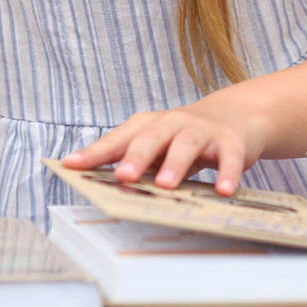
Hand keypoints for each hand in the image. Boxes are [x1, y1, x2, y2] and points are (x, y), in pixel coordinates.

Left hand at [60, 97, 268, 196]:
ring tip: (165, 185)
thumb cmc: (183, 136)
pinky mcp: (230, 141)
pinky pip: (229, 157)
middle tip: (123, 176)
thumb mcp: (156, 145)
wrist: (235, 115)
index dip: (94, 152)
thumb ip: (132, 161)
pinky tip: (224, 190)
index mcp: (148, 126)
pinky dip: (227, 173)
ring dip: (175, 164)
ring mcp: (202, 130)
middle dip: (136, 156)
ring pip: (186, 144)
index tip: (71, 164)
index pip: (118, 139)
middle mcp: (172, 123)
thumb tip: (101, 185)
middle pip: (151, 137)